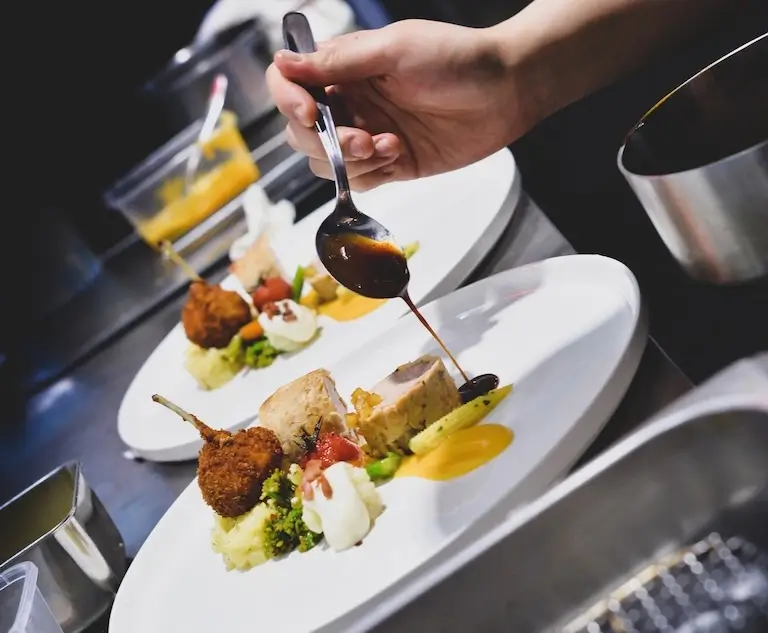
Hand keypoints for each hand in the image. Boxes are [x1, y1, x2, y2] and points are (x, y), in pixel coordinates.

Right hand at [266, 20, 535, 191]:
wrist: (505, 92)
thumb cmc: (456, 59)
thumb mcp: (393, 51)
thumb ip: (338, 62)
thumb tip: (283, 62)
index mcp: (344, 67)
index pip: (288, 83)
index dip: (288, 101)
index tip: (310, 114)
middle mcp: (349, 101)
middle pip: (300, 132)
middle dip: (325, 141)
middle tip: (360, 138)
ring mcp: (368, 134)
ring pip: (326, 163)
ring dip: (350, 161)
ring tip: (387, 145)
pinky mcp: (391, 163)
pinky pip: (359, 180)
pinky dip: (372, 173)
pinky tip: (399, 152)